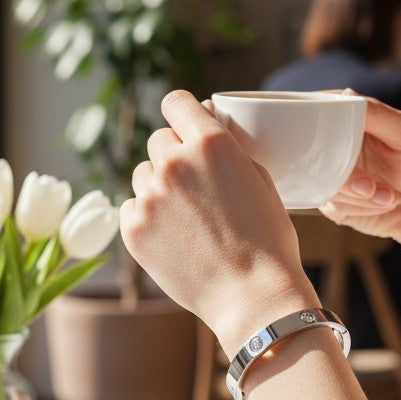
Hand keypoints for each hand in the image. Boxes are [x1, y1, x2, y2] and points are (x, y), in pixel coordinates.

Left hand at [119, 91, 317, 356]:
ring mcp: (150, 197)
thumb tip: (207, 117)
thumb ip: (231, 146)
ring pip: (142, 175)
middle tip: (196, 186)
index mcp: (211, 143)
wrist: (253, 297)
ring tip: (187, 217)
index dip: (181, 112)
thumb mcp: (262, 180)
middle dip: (175, 155)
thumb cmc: (268, 241)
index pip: (176, 102)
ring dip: (159, 186)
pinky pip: (132, 208)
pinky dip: (147, 217)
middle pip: (159, 141)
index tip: (183, 124)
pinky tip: (174, 237)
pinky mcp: (133, 228)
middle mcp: (175, 162)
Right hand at [321, 98, 400, 258]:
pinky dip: (360, 208)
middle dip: (343, 173)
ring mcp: (336, 174)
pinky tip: (383, 205)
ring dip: (358, 195)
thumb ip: (378, 115)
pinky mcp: (337, 203)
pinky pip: (332, 204)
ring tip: (389, 197)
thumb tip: (346, 94)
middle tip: (369, 186)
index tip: (332, 139)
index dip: (316, 121)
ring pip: (321, 180)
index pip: (322, 109)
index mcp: (356, 120)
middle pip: (314, 149)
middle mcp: (340, 145)